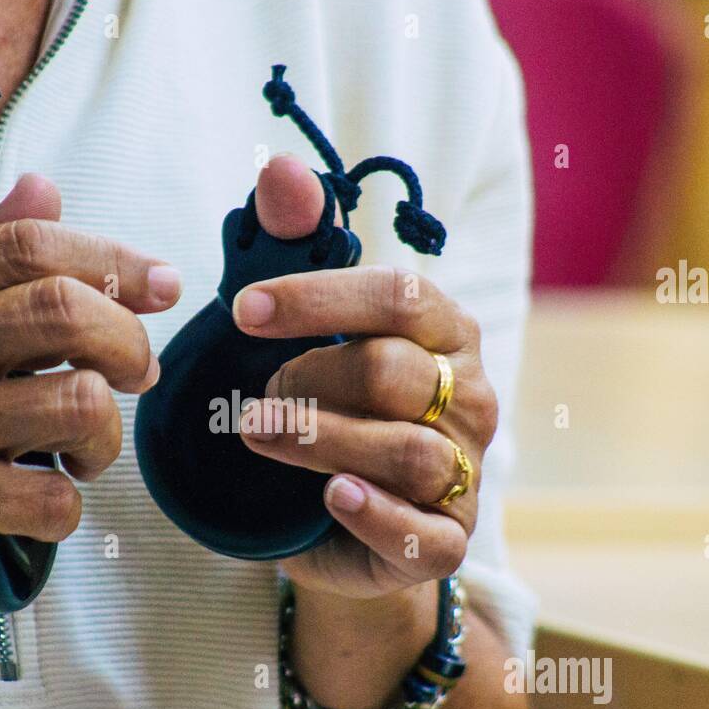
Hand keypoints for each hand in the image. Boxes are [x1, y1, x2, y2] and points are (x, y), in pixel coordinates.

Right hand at [0, 174, 181, 639]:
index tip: (163, 284)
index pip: (29, 245)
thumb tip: (48, 188)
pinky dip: (70, 504)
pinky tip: (44, 500)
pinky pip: (56, 497)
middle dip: (130, 342)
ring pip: (80, 404)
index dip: (115, 259)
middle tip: (137, 375)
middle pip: (67, 312)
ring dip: (107, 435)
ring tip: (82, 451)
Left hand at [234, 157, 495, 600]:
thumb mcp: (303, 325)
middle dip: (309, 378)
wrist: (336, 517)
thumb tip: (279, 167)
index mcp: (446, 332)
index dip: (318, 299)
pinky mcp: (446, 542)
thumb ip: (292, 244)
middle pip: (395, 375)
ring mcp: (465, 473)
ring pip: (407, 451)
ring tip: (255, 432)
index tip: (241, 309)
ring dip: (320, 440)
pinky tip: (331, 497)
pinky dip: (378, 514)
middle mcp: (468, 397)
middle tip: (249, 394)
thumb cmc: (328, 403)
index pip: (401, 296)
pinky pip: (428, 533)